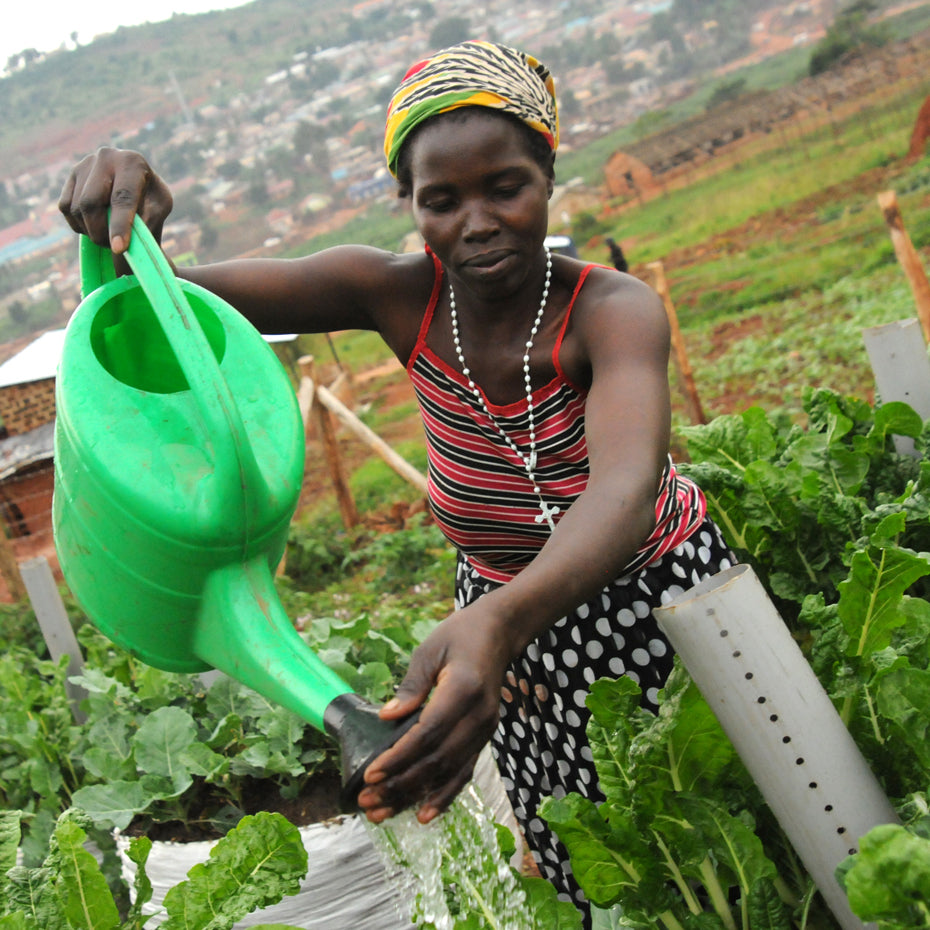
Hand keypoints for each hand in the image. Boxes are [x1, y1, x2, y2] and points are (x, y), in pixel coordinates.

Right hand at [58, 147, 172, 257]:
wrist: (136, 185)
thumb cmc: (151, 200)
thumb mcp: (159, 209)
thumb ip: (146, 222)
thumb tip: (125, 242)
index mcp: (132, 162)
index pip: (123, 197)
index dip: (120, 225)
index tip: (118, 248)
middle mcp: (105, 157)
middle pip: (91, 203)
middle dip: (100, 233)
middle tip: (114, 248)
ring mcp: (84, 164)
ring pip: (77, 209)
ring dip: (92, 232)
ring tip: (110, 235)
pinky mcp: (70, 176)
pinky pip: (66, 209)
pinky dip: (80, 225)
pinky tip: (96, 225)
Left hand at [357, 602, 512, 823]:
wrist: (500, 633)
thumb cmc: (460, 635)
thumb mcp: (430, 650)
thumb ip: (411, 685)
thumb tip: (386, 717)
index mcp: (464, 689)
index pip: (428, 733)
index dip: (399, 757)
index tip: (371, 773)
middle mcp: (479, 715)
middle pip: (438, 760)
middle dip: (400, 784)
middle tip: (367, 800)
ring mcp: (486, 728)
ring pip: (450, 773)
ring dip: (415, 796)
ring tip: (383, 813)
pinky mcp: (485, 736)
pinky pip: (464, 771)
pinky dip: (444, 795)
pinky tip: (423, 814)